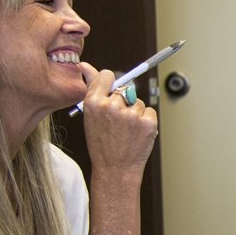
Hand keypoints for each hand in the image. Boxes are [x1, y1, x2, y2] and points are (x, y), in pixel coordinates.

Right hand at [80, 65, 158, 182]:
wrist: (115, 169)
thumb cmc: (102, 143)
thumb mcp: (90, 116)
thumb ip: (92, 88)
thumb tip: (85, 65)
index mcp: (93, 102)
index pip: (107, 75)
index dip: (110, 85)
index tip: (110, 95)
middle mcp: (112, 106)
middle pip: (124, 89)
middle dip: (123, 103)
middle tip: (117, 124)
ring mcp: (131, 114)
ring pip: (138, 102)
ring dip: (135, 113)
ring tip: (126, 131)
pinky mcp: (148, 122)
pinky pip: (150, 111)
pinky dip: (146, 121)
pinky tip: (137, 134)